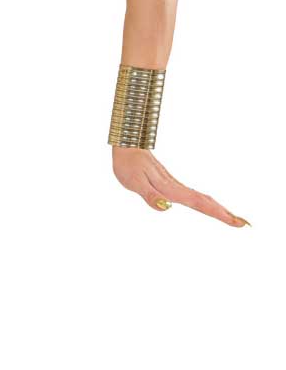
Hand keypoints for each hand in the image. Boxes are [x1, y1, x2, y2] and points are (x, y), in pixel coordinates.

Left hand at [111, 147, 249, 225]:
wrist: (127, 145)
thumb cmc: (127, 165)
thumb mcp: (134, 182)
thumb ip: (150, 196)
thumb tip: (166, 208)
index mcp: (171, 189)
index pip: (199, 203)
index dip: (218, 213)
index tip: (237, 222)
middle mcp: (176, 187)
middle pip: (205, 201)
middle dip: (224, 213)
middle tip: (244, 224)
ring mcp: (175, 185)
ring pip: (201, 198)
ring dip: (218, 208)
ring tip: (233, 218)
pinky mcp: (171, 184)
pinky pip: (193, 195)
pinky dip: (206, 203)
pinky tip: (208, 206)